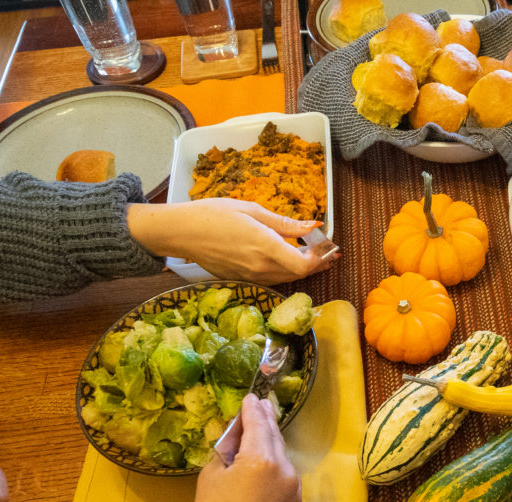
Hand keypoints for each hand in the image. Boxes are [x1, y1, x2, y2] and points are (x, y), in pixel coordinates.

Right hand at [129, 199, 336, 284]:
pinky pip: (271, 280)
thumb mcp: (253, 211)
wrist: (183, 232)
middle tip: (328, 252)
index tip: (328, 248)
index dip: (320, 259)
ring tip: (313, 256)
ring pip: (286, 279)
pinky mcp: (242, 280)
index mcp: (265, 246)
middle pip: (298, 274)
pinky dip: (284, 272)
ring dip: (301, 269)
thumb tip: (314, 227)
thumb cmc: (214, 214)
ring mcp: (250, 277)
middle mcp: (260, 267)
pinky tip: (287, 260)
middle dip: (317, 264)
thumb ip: (285, 223)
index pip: (303, 265)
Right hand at [183, 395, 302, 501]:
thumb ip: (230, 447)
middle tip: (261, 406)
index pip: (259, 424)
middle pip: (275, 438)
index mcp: (262, 460)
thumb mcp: (212, 473)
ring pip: (283, 461)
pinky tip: (263, 476)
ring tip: (258, 441)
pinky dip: (277, 474)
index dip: (253, 409)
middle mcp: (286, 472)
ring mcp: (296, 492)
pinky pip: (287, 483)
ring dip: (272, 449)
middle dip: (266, 422)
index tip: (252, 397)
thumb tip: (239, 432)